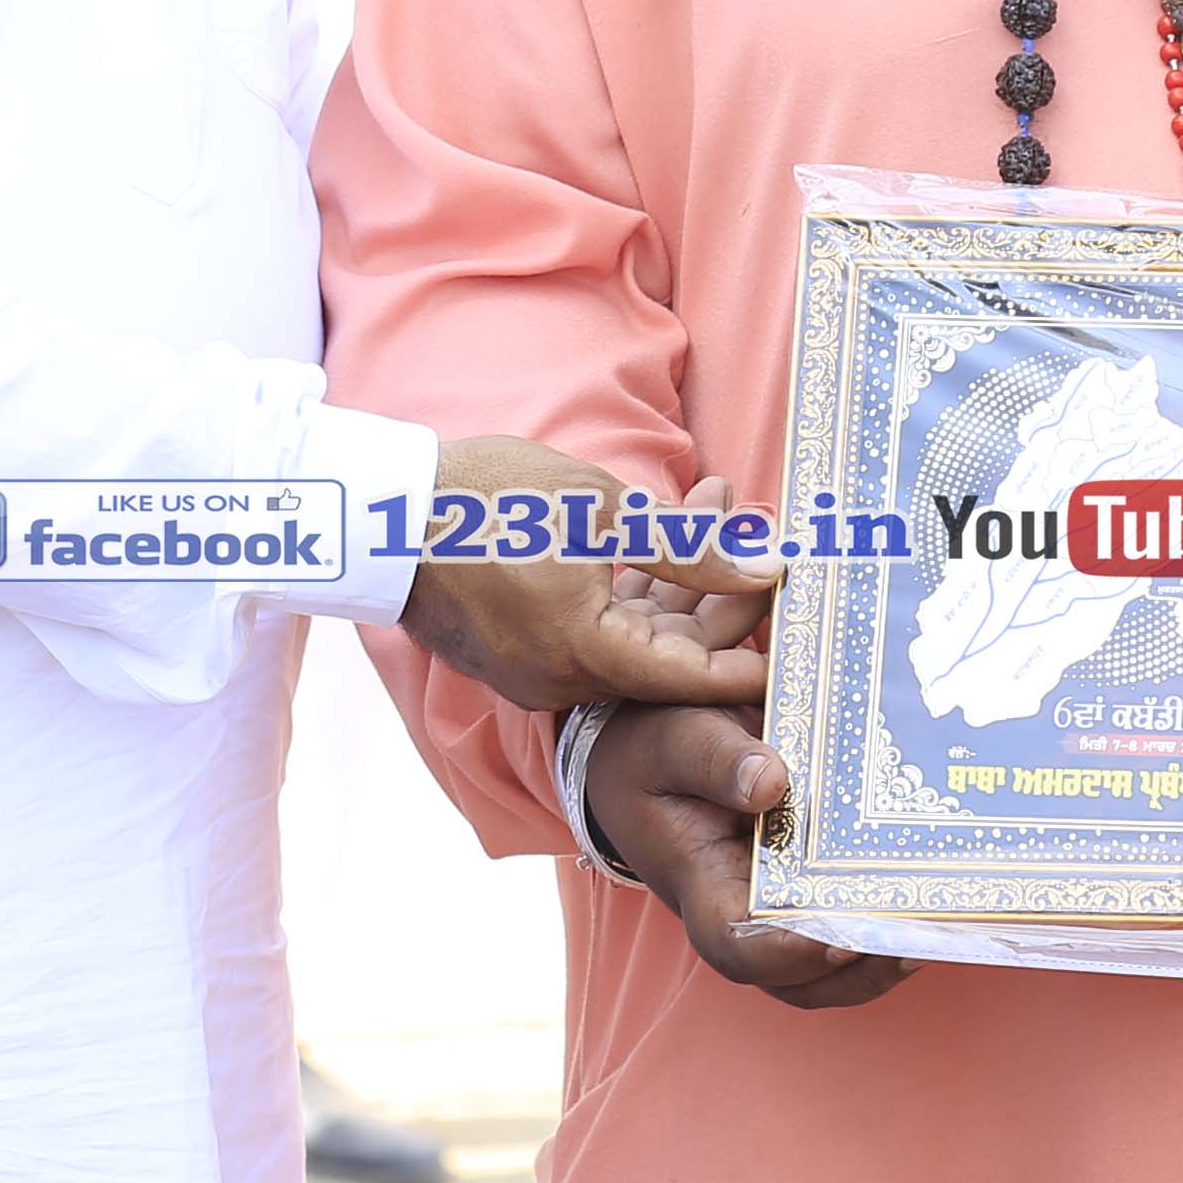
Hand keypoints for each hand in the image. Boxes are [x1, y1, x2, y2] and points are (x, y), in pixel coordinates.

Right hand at [394, 440, 778, 719]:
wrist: (381, 511)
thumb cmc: (490, 500)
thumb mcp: (605, 511)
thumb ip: (691, 548)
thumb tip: (767, 568)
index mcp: (587, 655)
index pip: (694, 677)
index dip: (752, 663)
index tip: (801, 649)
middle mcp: (561, 682)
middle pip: (664, 664)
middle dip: (718, 614)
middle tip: (768, 570)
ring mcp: (533, 674)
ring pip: (627, 647)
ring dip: (674, 598)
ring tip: (717, 526)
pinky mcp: (514, 656)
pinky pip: (588, 641)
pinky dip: (627, 603)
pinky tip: (655, 553)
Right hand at [577, 702, 906, 1009]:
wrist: (654, 754)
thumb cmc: (656, 749)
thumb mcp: (672, 737)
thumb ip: (713, 758)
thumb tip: (770, 784)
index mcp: (702, 887)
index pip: (737, 946)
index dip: (789, 954)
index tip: (837, 943)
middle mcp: (743, 915)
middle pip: (801, 979)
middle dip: (862, 970)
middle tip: (918, 940)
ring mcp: (778, 911)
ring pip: (834, 971)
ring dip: (887, 959)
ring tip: (944, 928)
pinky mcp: (809, 892)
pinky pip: (851, 930)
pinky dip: (892, 925)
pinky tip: (937, 896)